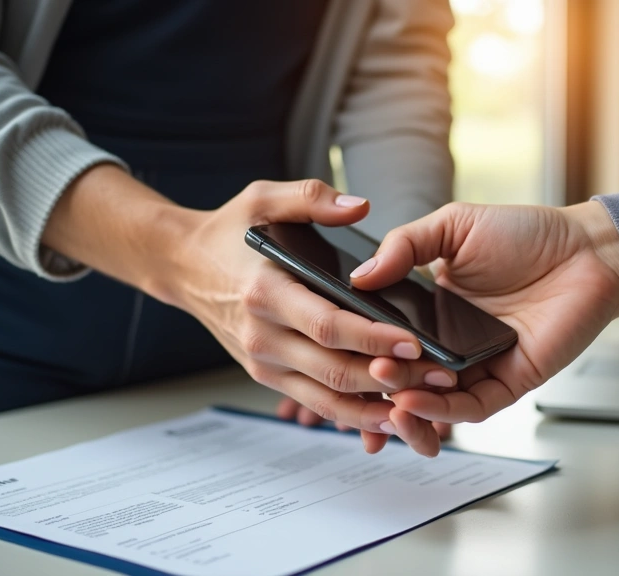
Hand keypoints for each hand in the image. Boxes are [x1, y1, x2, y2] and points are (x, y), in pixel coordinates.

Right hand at [42, 166, 451, 455]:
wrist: (182, 265)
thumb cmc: (228, 232)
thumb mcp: (262, 198)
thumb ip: (311, 197)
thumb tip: (359, 208)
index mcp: (265, 292)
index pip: (327, 325)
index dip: (373, 338)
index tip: (414, 342)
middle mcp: (263, 336)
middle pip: (334, 370)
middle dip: (389, 379)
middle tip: (436, 379)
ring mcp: (263, 363)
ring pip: (327, 399)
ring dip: (376, 408)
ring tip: (423, 407)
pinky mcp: (267, 376)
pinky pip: (315, 403)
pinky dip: (351, 415)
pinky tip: (388, 416)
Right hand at [349, 201, 618, 429]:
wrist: (584, 248)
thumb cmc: (526, 235)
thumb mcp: (452, 227)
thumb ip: (405, 245)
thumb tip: (359, 276)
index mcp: (428, 310)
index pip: (385, 341)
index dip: (358, 353)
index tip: (330, 355)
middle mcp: (448, 343)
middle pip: (403, 380)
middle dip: (376, 389)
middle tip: (362, 377)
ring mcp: (477, 367)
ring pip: (432, 404)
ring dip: (404, 409)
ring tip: (384, 402)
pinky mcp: (508, 382)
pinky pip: (469, 408)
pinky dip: (440, 409)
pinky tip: (415, 402)